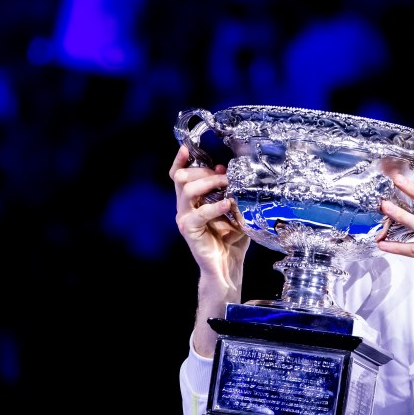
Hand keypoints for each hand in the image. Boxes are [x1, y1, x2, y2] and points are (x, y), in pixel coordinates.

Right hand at [169, 145, 249, 274]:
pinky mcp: (189, 231)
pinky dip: (214, 206)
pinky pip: (197, 214)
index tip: (187, 148)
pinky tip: (228, 204)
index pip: (179, 176)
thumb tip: (225, 171)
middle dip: (203, 170)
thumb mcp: (235, 210)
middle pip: (182, 178)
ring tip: (226, 184)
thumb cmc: (231, 239)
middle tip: (223, 174)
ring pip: (187, 191)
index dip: (180, 161)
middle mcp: (184, 207)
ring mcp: (185, 218)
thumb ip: (230, 192)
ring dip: (208, 183)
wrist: (228, 266)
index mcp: (193, 200)